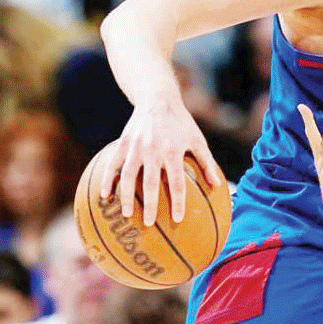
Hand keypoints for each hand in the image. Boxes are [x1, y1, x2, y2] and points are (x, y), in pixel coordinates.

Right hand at [101, 99, 222, 226]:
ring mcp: (136, 147)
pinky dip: (108, 180)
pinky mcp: (123, 144)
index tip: (177, 219)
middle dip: (150, 205)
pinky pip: (113, 164)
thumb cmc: (181, 123)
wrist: (158, 100)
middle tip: (148, 223)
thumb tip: (217, 185)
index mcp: (173, 152)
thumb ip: (206, 163)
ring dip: (127, 196)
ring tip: (127, 214)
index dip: (177, 201)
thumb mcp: (197, 140)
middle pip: (151, 183)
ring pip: (129, 176)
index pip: (177, 182)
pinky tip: (105, 195)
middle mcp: (153, 151)